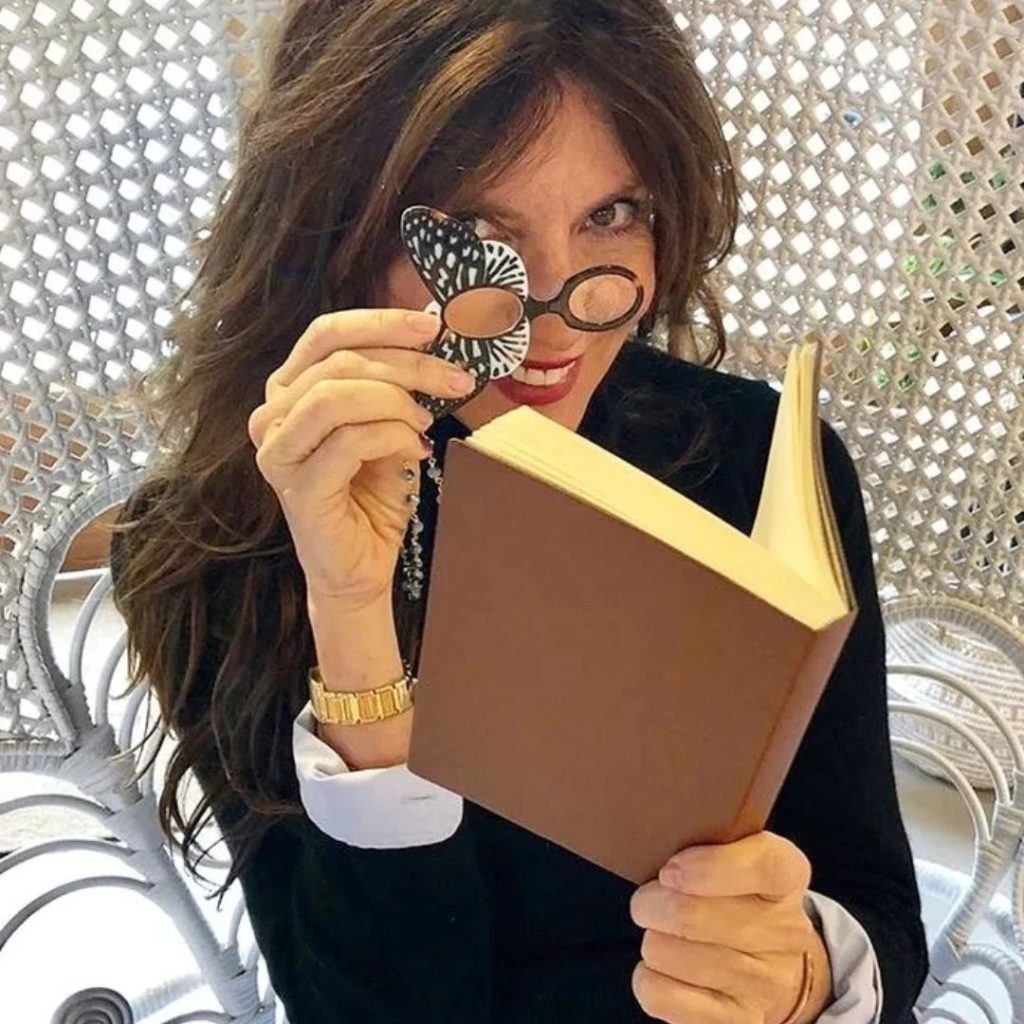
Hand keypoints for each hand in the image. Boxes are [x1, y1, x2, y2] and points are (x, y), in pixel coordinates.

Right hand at [246, 308, 476, 606]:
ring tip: (426, 421)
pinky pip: (348, 440)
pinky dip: (392, 437)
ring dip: (396, 400)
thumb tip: (434, 343)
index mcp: (290, 390)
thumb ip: (396, 388)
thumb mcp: (390, 428)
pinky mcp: (297, 487)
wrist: (361, 568)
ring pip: (336, 395)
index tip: (433, 326)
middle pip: (339, 361)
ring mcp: (279, 452)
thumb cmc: (373, 497)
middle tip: (454, 380)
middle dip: (408, 364)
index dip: (380, 322)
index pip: (326, 334)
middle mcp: (273, 415)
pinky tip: (415, 450)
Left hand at [629, 832, 833, 1023]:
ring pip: (668, 953)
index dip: (712, 867)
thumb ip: (707, 839)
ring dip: (652, 939)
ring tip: (665, 934)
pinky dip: (648, 978)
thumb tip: (658, 842)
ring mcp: (764, 983)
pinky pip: (662, 995)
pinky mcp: (738, 1022)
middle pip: (692, 915)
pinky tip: (664, 968)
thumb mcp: (737, 856)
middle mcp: (785, 932)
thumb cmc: (736, 896)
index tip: (670, 869)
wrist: (774, 968)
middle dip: (651, 903)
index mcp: (787, 877)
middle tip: (649, 900)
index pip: (766, 866)